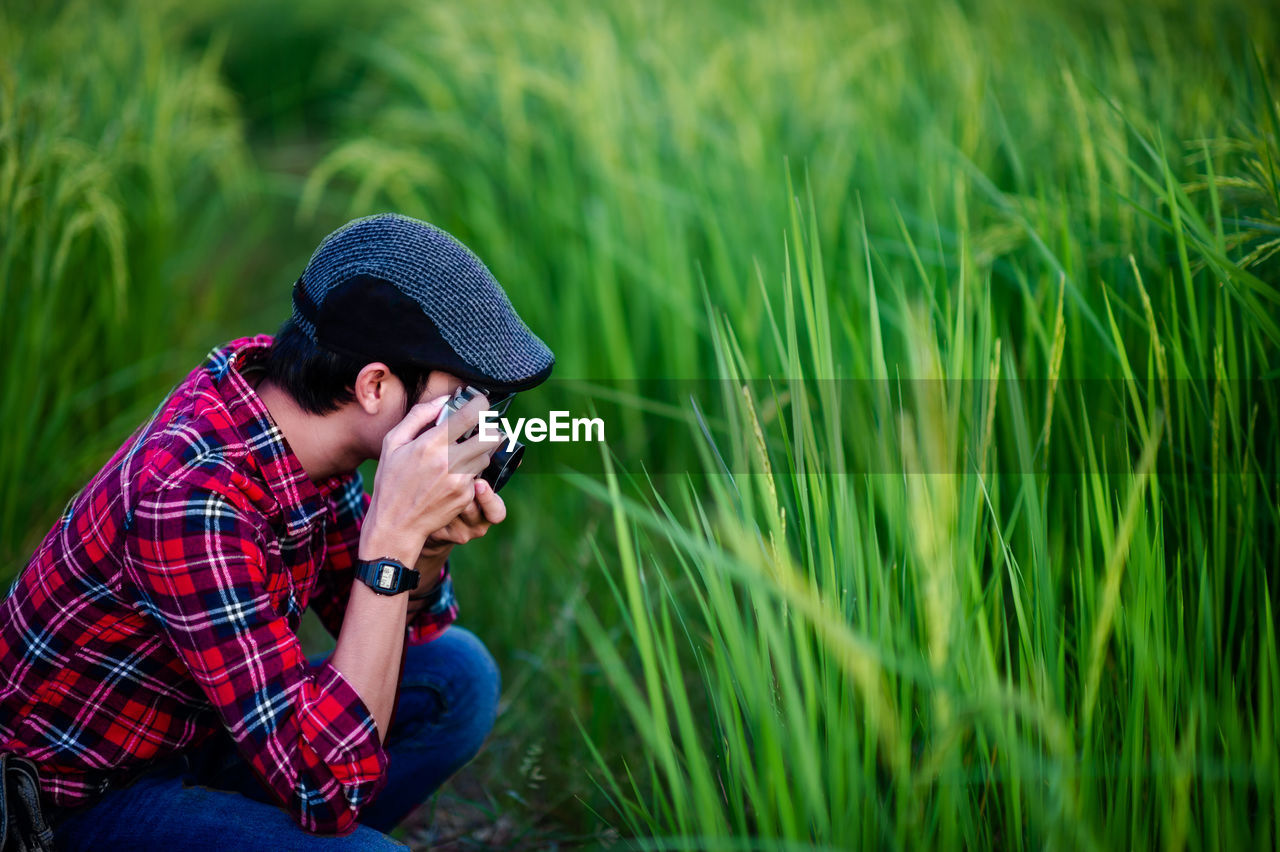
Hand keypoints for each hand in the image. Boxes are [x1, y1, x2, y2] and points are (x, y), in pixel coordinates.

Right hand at [359, 393, 503, 562]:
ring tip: (459, 456)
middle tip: (479, 430)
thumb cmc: (391, 481)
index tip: (481, 402)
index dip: (481, 405)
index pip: (470, 416)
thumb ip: (419, 416)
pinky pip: (477, 478)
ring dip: (478, 453)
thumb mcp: (393, 442)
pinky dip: (469, 475)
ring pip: (485, 457)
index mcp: (431, 443)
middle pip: (490, 437)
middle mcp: (450, 461)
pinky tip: (451, 478)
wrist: (395, 523)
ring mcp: (460, 481)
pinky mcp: (466, 497)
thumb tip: (445, 399)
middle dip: (488, 430)